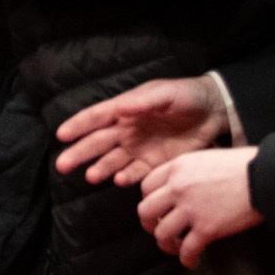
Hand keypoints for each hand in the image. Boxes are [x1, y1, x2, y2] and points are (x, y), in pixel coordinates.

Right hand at [53, 76, 230, 186]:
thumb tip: (120, 108)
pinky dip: (126, 177)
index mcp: (126, 109)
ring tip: (91, 176)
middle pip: (98, 143)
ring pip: (112, 161)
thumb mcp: (166, 94)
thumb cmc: (187, 96)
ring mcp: (139, 148)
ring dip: (101, 168)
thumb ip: (144, 102)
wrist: (214, 113)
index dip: (78, 125)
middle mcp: (127, 130)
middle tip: (62, 165)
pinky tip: (118, 181)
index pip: (96, 117)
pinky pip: (136, 173)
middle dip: (80, 153)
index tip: (60, 135)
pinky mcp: (154, 164)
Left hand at [138, 146, 263, 267]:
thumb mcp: (205, 158)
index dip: (149, 200)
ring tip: (176, 247)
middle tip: (158, 229)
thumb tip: (182, 186)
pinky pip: (187, 251)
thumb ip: (187, 171)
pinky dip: (187, 260)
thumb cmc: (242, 165)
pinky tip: (192, 261)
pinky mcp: (206, 229)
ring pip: (162, 234)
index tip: (158, 208)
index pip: (146, 186)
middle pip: (145, 211)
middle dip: (149, 224)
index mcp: (177, 167)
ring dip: (166, 245)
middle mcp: (178, 187)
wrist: (263, 177)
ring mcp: (191, 209)